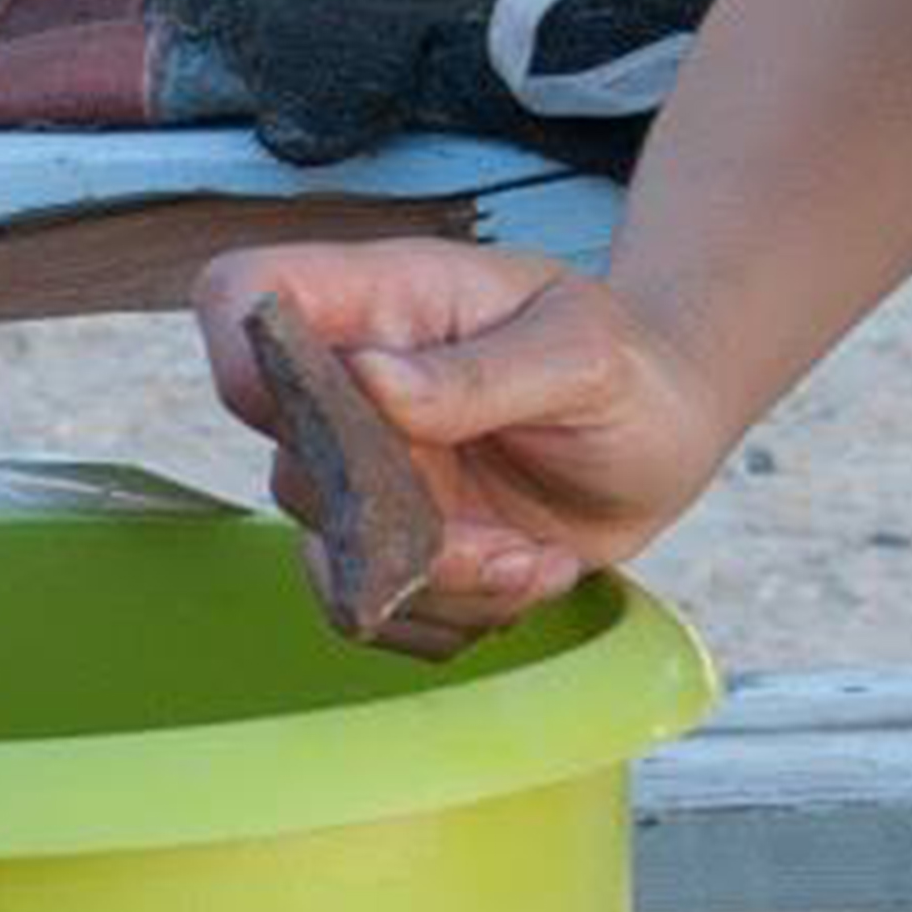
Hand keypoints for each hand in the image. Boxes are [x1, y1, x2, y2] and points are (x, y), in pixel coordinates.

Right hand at [185, 239, 734, 637]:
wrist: (667, 436)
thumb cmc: (627, 365)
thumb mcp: (583, 353)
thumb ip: (480, 372)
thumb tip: (372, 378)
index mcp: (382, 302)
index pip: (244, 295)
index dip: (245, 348)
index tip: (328, 409)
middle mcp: (354, 388)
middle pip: (290, 458)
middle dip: (396, 523)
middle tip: (501, 537)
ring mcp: (369, 474)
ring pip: (335, 556)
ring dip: (443, 584)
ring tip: (535, 560)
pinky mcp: (395, 548)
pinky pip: (378, 611)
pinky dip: (459, 616)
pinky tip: (534, 574)